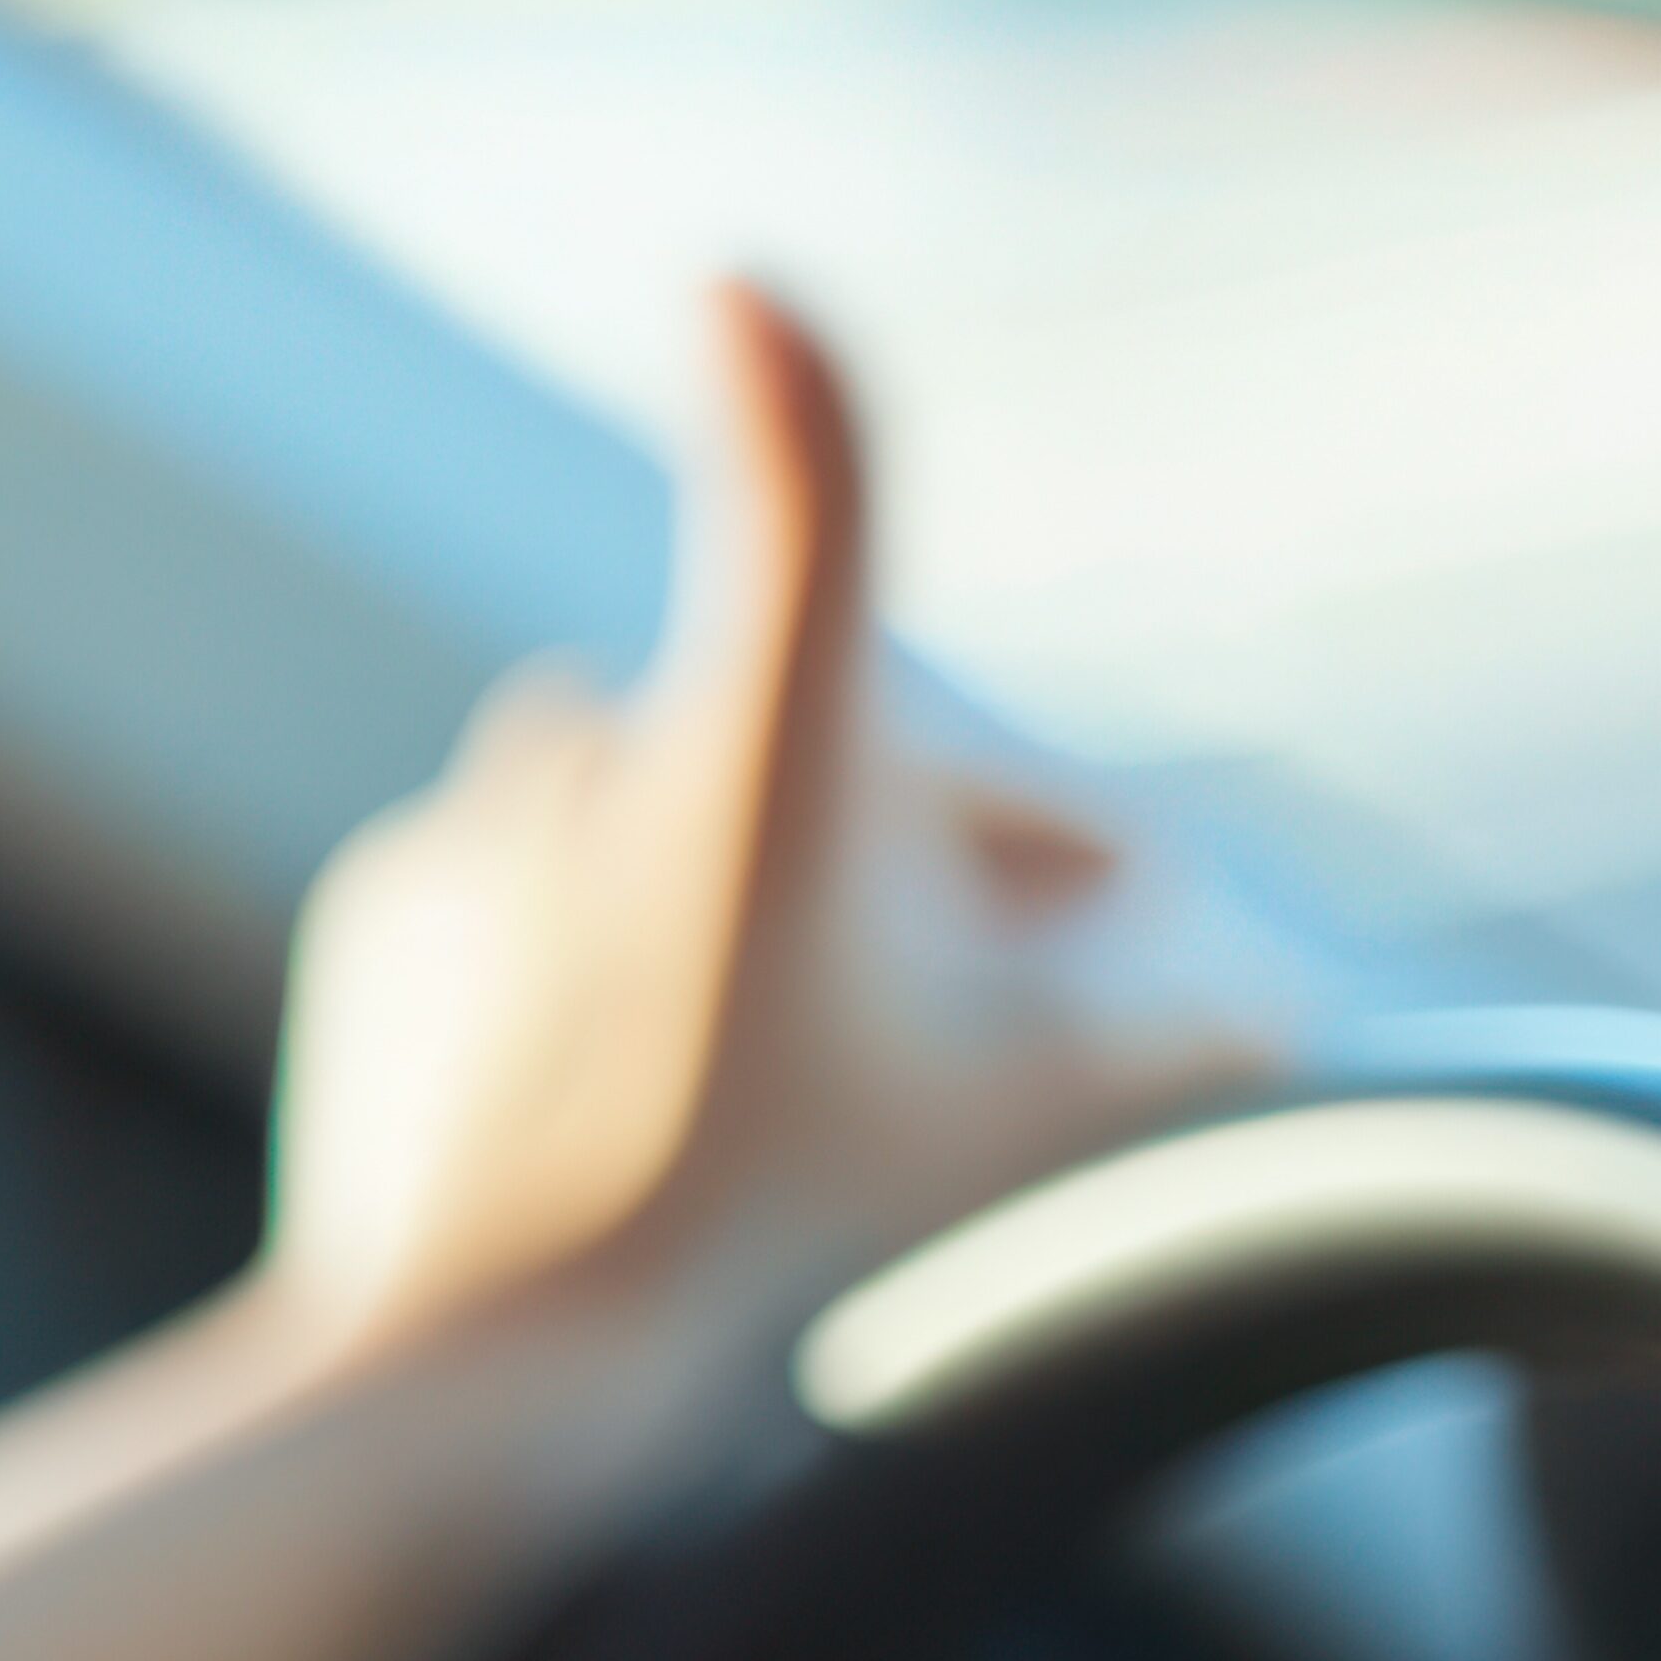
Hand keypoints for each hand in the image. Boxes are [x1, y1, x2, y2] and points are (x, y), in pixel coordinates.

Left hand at [259, 284, 1271, 1419]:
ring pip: (652, 818)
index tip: (745, 295)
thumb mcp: (1021, 1118)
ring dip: (749, 885)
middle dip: (924, 838)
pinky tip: (644, 1070)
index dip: (804, 404)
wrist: (481, 1365)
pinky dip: (592, 955)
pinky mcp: (387, 921)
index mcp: (762, 755)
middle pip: (801, 750)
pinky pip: (522, 901)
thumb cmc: (774, 1227)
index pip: (813, 518)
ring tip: (827, 1031)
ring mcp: (479, 834)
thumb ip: (1166, 1029)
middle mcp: (600, 754)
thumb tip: (1273, 1006)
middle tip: (1033, 953)